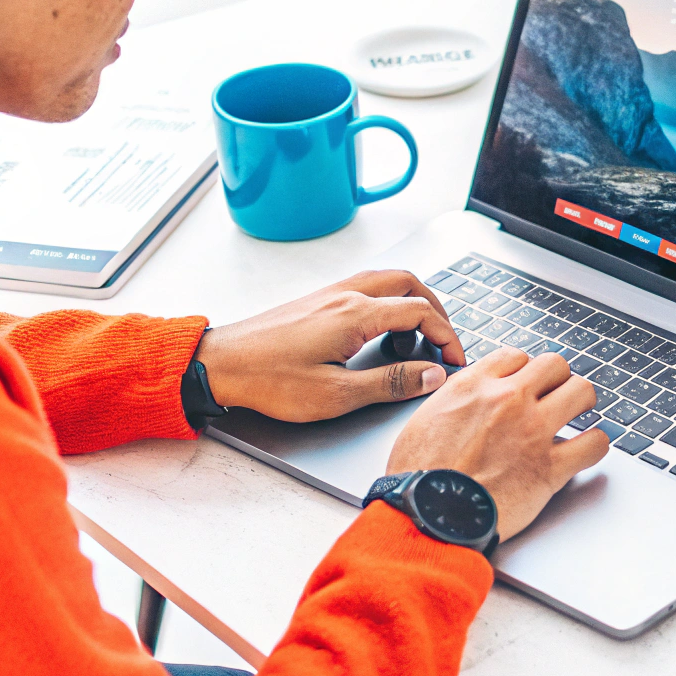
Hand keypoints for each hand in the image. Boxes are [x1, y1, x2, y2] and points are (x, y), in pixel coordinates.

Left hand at [195, 270, 465, 422]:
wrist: (221, 364)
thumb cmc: (269, 381)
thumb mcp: (336, 395)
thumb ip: (390, 382)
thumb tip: (432, 375)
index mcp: (355, 314)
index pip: (420, 311)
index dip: (447, 335)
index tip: (455, 360)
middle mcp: (345, 295)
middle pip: (409, 282)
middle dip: (436, 310)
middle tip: (445, 341)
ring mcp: (329, 294)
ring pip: (387, 280)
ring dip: (413, 300)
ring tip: (420, 333)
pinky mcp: (316, 301)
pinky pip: (366, 287)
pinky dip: (388, 301)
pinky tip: (381, 329)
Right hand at [387, 347, 607, 541]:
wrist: (426, 515)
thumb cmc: (418, 476)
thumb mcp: (424, 419)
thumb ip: (454, 402)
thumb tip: (466, 400)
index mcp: (474, 386)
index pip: (515, 356)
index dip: (523, 370)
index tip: (524, 383)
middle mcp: (508, 400)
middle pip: (555, 365)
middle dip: (557, 379)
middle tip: (556, 394)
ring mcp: (533, 431)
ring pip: (582, 392)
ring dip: (582, 402)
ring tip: (578, 413)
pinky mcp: (550, 468)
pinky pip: (594, 443)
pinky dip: (596, 444)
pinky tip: (588, 448)